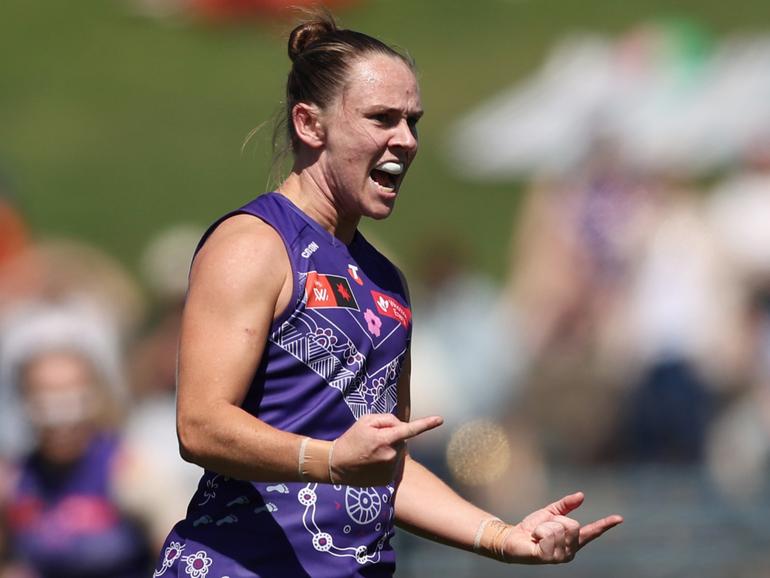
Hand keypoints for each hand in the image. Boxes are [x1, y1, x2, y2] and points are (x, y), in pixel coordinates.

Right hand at [331, 414, 442, 485]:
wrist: (337, 464)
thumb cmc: (351, 439)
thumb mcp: (366, 421)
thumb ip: (387, 419)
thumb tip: (401, 425)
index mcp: (385, 438)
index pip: (409, 429)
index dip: (426, 424)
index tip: (440, 420)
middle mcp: (391, 455)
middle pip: (402, 441)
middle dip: (393, 437)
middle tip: (374, 440)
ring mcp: (390, 470)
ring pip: (398, 454)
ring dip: (390, 451)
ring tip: (371, 453)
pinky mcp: (388, 480)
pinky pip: (393, 466)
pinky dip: (386, 463)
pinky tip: (372, 464)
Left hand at [503, 492, 621, 563]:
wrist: (512, 537)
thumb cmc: (531, 528)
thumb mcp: (550, 513)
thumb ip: (565, 505)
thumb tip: (582, 495)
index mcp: (572, 540)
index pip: (592, 531)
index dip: (605, 525)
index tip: (619, 518)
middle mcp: (570, 551)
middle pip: (573, 524)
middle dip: (555, 520)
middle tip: (543, 528)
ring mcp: (560, 556)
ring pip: (560, 529)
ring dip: (544, 527)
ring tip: (537, 535)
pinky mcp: (548, 558)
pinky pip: (548, 536)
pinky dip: (538, 532)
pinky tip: (534, 540)